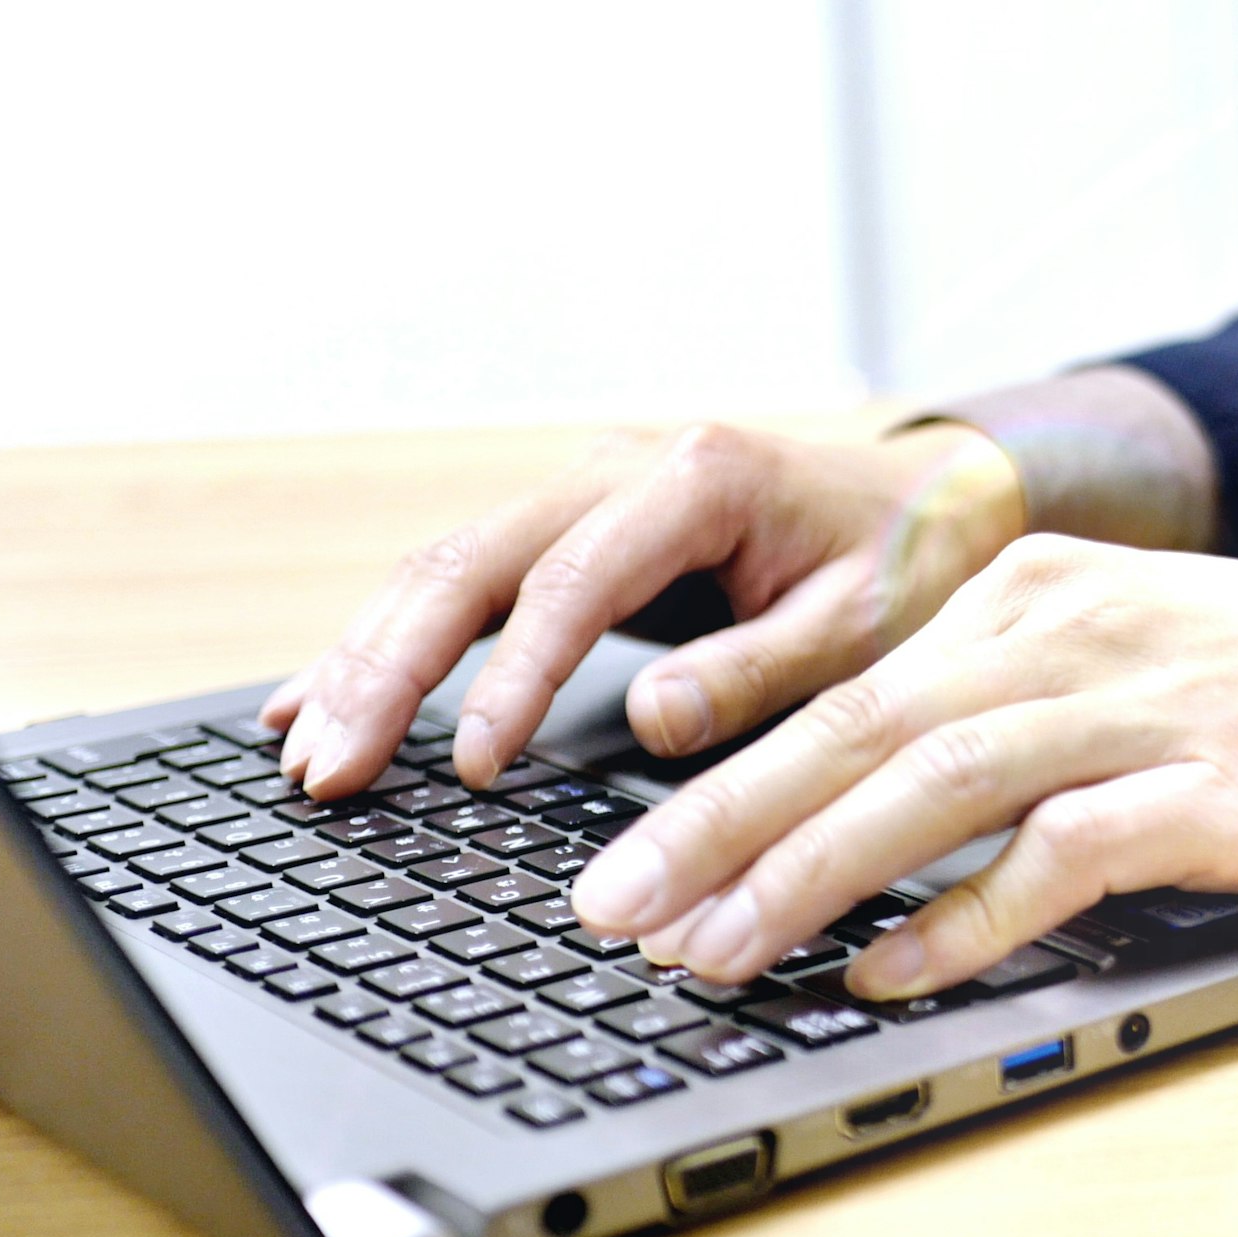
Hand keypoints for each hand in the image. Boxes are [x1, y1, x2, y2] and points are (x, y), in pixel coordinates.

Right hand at [265, 423, 1027, 797]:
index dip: (511, 676)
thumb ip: (760, 671)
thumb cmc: (908, 563)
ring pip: (443, 568)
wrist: (932, 499)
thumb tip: (650, 720)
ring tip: (306, 753)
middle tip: (332, 769)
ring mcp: (582, 491)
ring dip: (365, 660)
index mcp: (697, 479)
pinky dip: (387, 644)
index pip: (572, 581)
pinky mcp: (567, 530)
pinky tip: (314, 700)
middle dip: (388, 668)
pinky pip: (460, 584)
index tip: (471, 764)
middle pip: (468, 562)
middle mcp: (619, 467)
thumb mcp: (866, 628)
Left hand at [564, 536, 1237, 997]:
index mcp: (1019, 599)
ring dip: (807, 873)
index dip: (711, 783)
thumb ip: (982, 726)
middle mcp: (1060, 635)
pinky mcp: (1212, 784)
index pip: (831, 691)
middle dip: (714, 827)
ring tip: (714, 954)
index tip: (613, 864)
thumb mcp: (1108, 667)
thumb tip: (837, 831)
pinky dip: (967, 916)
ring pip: (931, 782)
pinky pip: (1061, 852)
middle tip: (610, 914)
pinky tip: (893, 971)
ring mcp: (1137, 706)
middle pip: (849, 730)